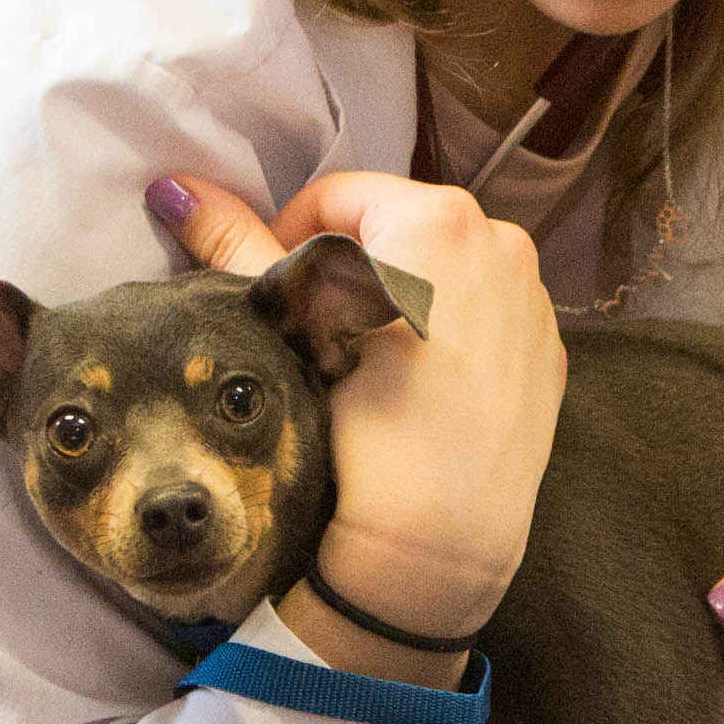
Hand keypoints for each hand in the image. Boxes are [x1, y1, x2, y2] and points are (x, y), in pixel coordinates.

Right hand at [155, 169, 562, 661]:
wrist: (439, 537)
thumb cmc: (359, 425)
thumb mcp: (291, 327)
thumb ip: (233, 244)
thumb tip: (174, 186)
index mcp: (437, 217)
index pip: (338, 197)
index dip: (290, 240)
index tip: (279, 298)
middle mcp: (501, 239)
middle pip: (398, 229)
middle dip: (353, 270)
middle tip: (320, 336)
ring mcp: (533, 295)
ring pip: (446, 271)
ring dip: (402, 297)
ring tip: (369, 365)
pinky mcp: (549, 348)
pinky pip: (486, 314)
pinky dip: (451, 333)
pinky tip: (421, 389)